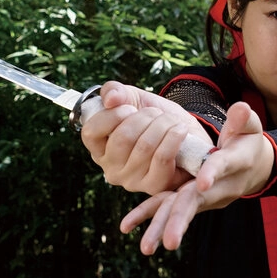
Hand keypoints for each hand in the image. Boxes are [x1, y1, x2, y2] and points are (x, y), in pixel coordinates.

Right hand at [80, 81, 212, 193]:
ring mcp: (132, 180)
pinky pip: (162, 158)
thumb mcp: (132, 98)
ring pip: (145, 146)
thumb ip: (115, 91)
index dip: (111, 115)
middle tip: (155, 114)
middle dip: (145, 117)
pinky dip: (174, 138)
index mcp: (99, 148)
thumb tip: (111, 99)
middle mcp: (111, 168)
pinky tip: (180, 129)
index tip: (129, 108)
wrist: (185, 132)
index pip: (90, 133)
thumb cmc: (154, 118)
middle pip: (123, 138)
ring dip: (163, 125)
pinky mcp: (155, 186)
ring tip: (170, 121)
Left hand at [119, 101, 273, 253]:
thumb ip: (243, 119)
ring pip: (181, 211)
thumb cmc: (249, 142)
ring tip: (145, 247)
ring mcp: (204, 196)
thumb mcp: (251, 127)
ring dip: (162, 227)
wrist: (254, 167)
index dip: (212, 172)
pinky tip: (126, 225)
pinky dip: (149, 214)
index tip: (201, 182)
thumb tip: (239, 108)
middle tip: (169, 241)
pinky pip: (168, 206)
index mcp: (235, 163)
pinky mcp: (190, 198)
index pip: (223, 166)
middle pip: (197, 202)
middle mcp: (219, 186)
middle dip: (181, 220)